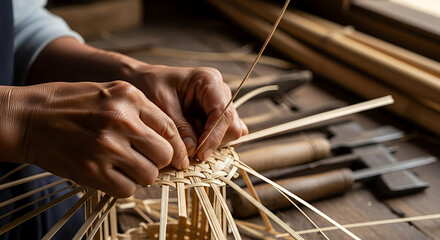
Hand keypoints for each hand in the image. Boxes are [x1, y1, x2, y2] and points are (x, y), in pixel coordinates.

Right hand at [0, 81, 187, 197]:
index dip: (177, 146)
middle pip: (164, 154)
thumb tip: (170, 137)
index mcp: (129, 96)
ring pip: (149, 175)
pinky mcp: (92, 170)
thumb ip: (141, 110)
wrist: (27, 118)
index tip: (175, 156)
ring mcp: (107, 146)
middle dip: (159, 161)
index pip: (170, 128)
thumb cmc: (71, 104)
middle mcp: (122, 120)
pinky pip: (127, 189)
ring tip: (125, 166)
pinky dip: (123, 186)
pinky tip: (111, 174)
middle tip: (146, 159)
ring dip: (141, 174)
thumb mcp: (110, 92)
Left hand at [129, 64, 247, 160]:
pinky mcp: (217, 117)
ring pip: (230, 134)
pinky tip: (194, 141)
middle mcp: (220, 92)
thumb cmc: (150, 87)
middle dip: (213, 142)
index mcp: (209, 81)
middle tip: (190, 151)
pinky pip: (223, 136)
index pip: (224, 114)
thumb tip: (194, 151)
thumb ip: (179, 129)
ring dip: (210, 144)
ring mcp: (221, 104)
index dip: (214, 137)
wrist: (142, 82)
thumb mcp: (160, 107)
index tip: (200, 154)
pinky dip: (210, 144)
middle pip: (232, 126)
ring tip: (186, 141)